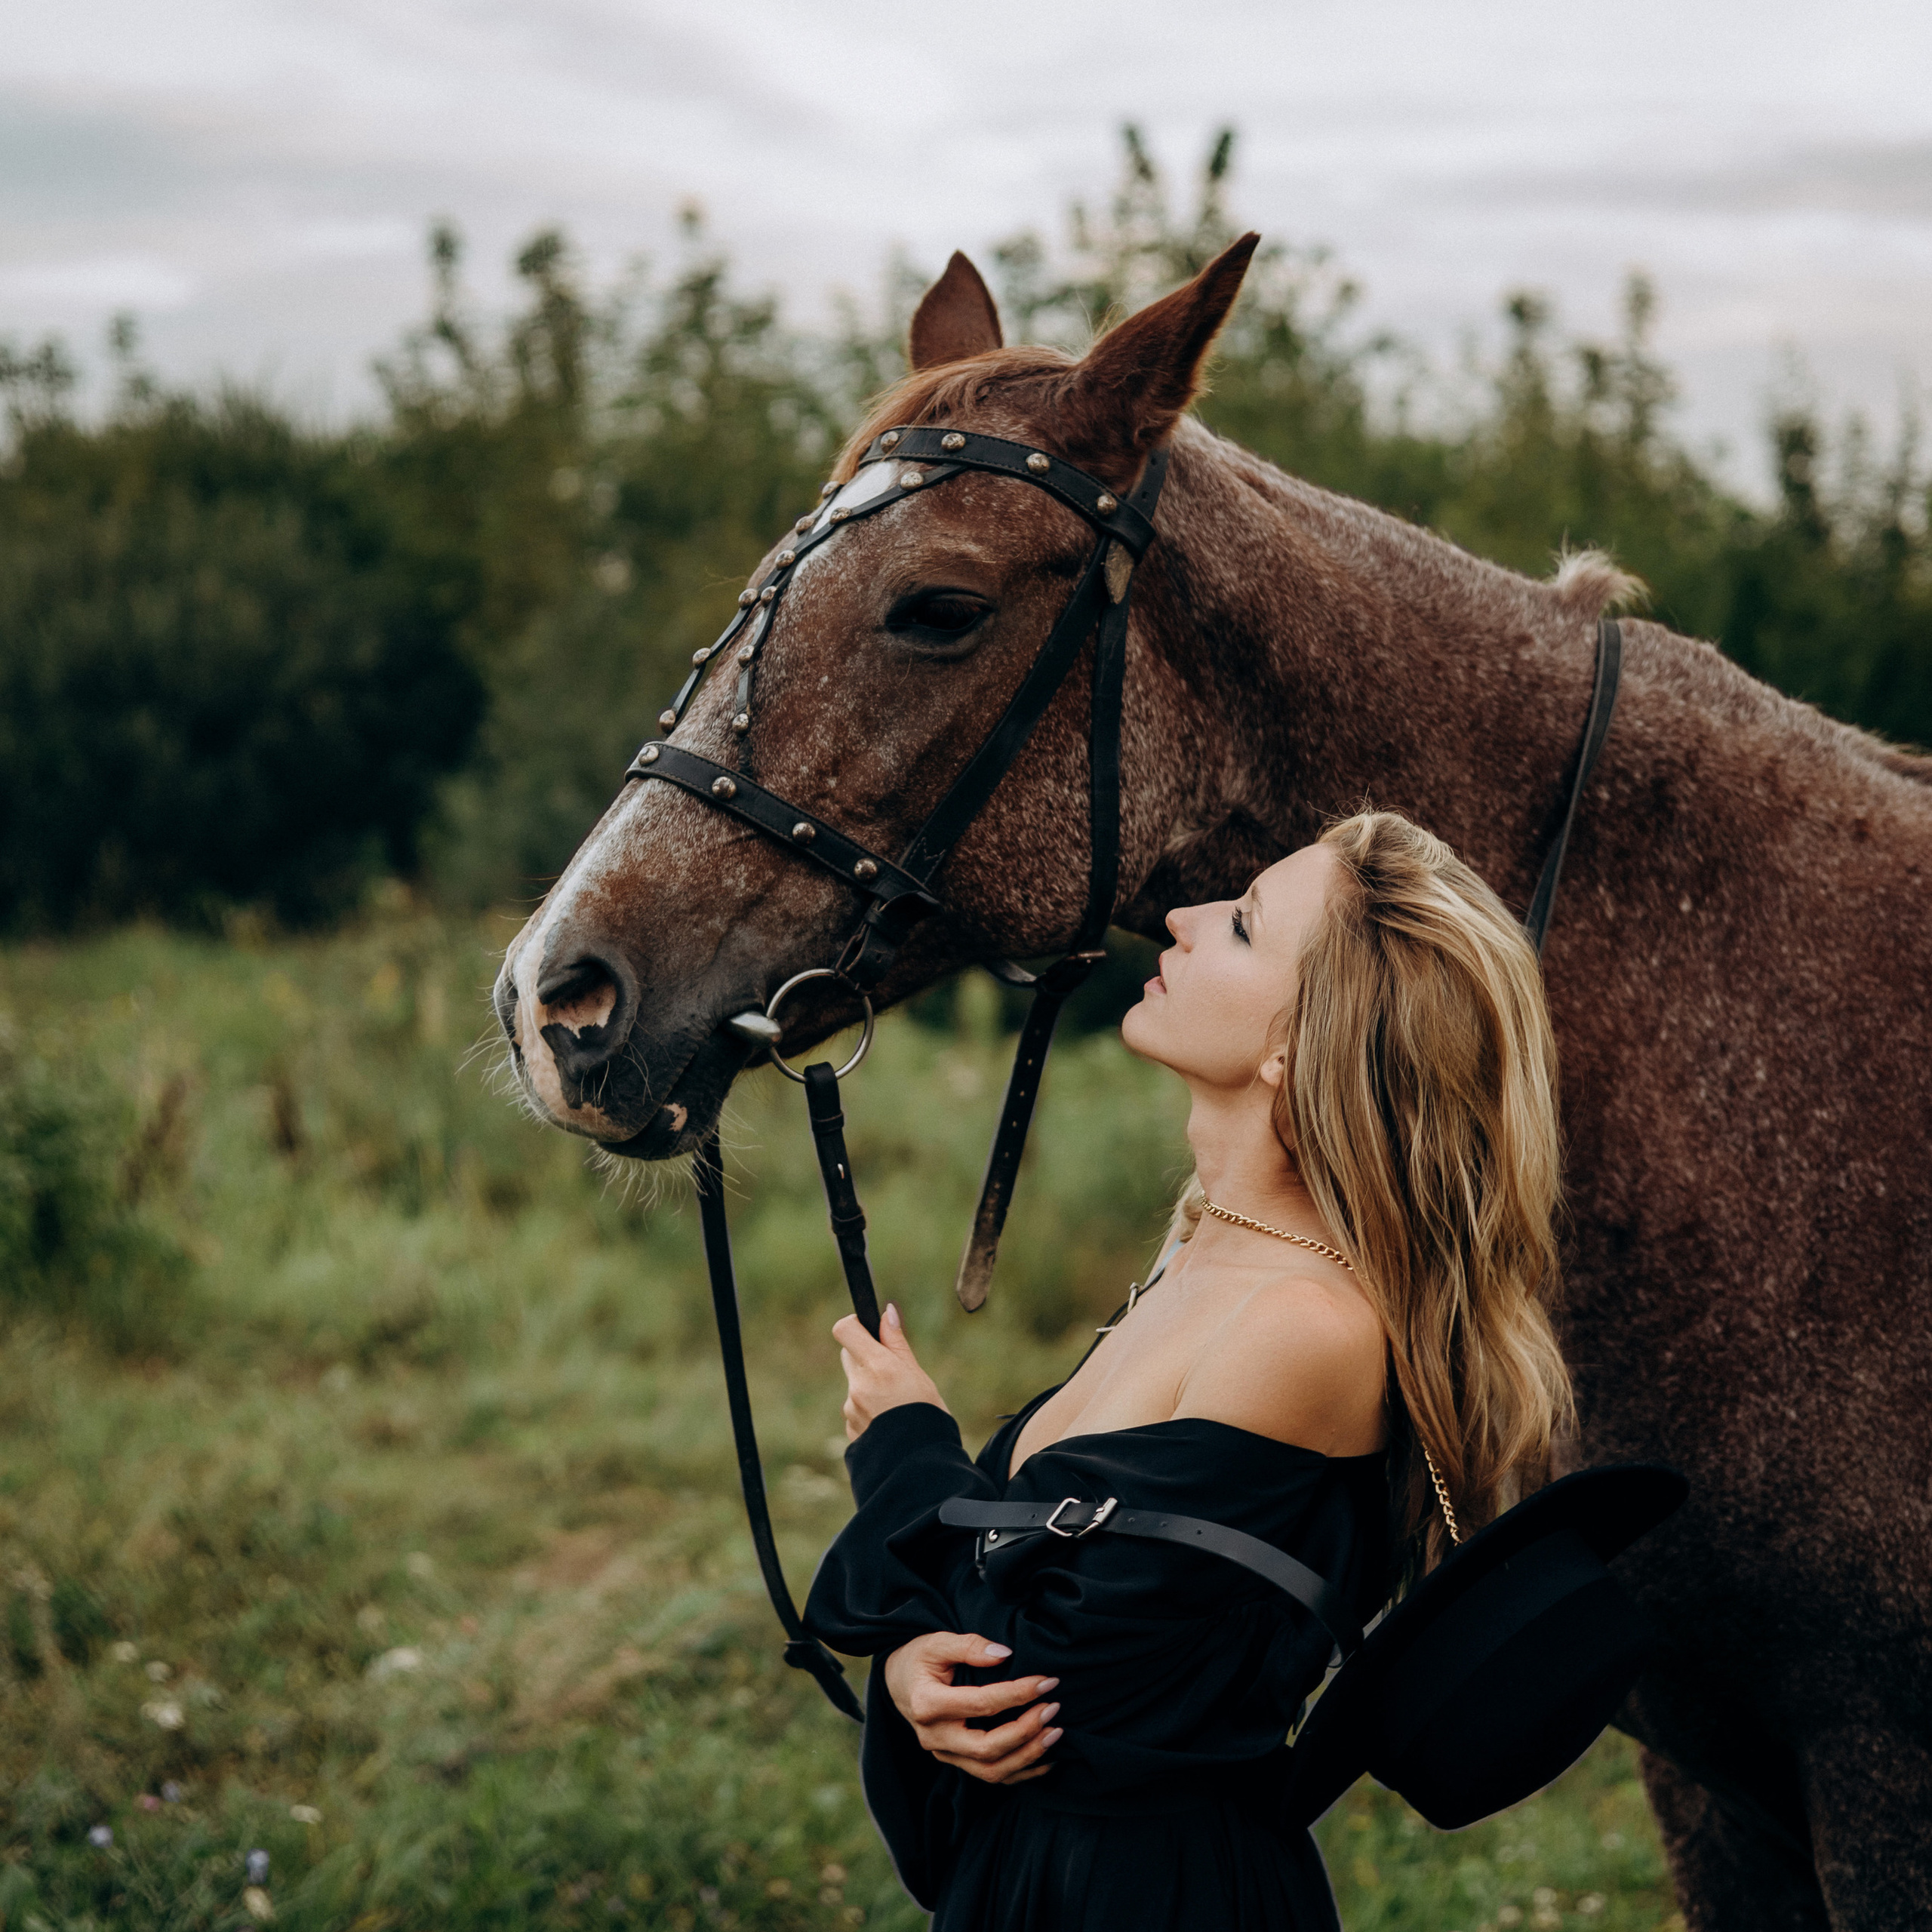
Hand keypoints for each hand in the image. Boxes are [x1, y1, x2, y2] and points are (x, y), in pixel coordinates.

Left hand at [834, 1302, 947, 1441]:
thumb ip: (897, 1343)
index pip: (845, 1330)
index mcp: (878, 1367)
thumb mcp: (918, 1375)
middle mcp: (858, 1386)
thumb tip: (887, 1312)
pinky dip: (868, 1411)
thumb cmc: (927, 1416)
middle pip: (850, 1356)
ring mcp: (851, 1409)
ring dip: (869, 1387)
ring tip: (896, 1405)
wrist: (920, 1466)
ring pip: (855, 1384)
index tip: (869, 1329)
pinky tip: (889, 1423)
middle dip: (866, 1356)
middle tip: (891, 1370)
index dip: (855, 1324)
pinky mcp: (849, 1429)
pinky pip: (855, 1409)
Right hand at [883, 1632, 1061, 1784]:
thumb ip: (969, 1645)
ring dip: (1027, 1756)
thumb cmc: (919, 1659)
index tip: (1046, 1681)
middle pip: (987, 1748)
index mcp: (927, 1704)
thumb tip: (1005, 1654)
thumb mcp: (936, 1642)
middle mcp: (934, 1737)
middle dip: (1025, 1731)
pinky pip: (990, 1777)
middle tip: (1053, 1708)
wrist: (898, 1682)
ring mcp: (944, 1754)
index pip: (981, 1704)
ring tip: (1055, 1733)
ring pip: (990, 1771)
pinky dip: (1021, 1772)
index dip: (1017, 1694)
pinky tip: (1046, 1760)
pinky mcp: (954, 1761)